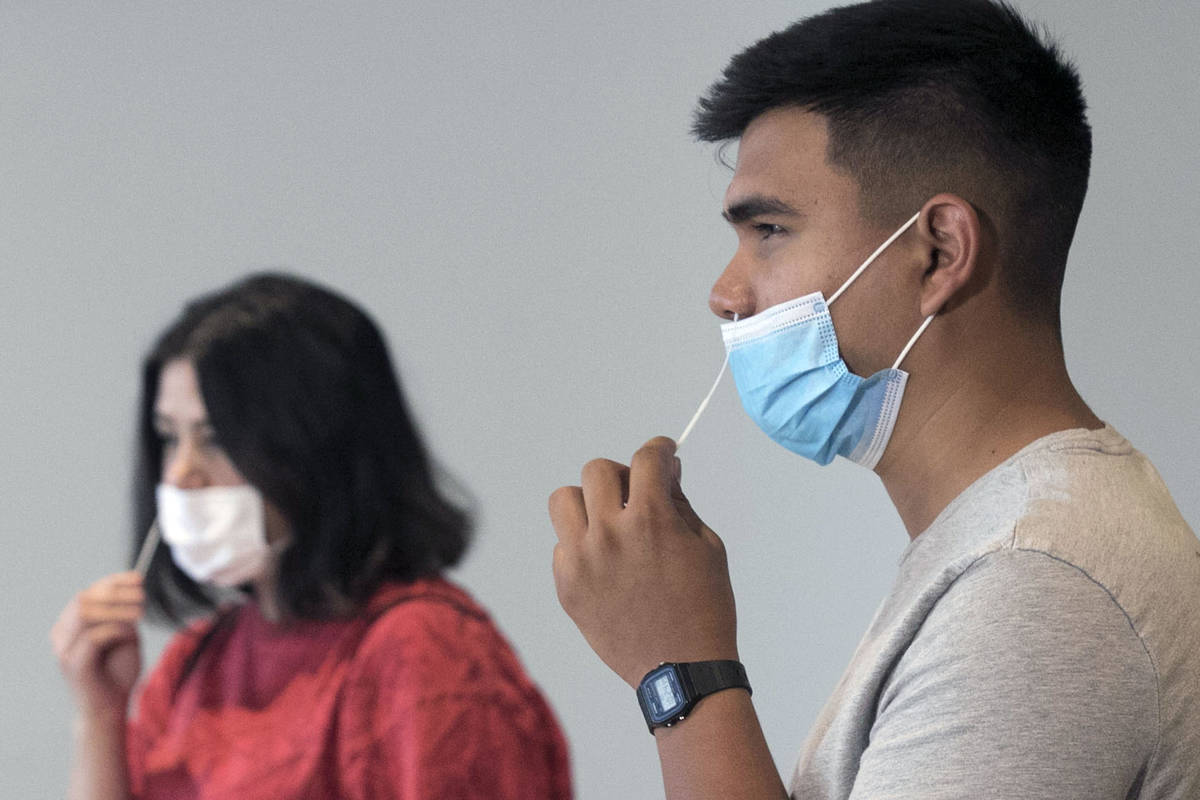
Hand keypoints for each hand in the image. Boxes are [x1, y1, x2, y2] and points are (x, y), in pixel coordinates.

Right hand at [51, 571, 144, 718]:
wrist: (111, 708)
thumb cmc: (117, 672)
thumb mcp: (124, 635)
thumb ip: (122, 614)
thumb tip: (132, 587)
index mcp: (70, 626)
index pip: (87, 593)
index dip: (112, 581)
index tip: (138, 577)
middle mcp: (62, 635)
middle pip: (83, 599)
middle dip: (116, 592)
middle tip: (143, 595)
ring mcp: (64, 650)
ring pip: (85, 614)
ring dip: (117, 609)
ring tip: (140, 612)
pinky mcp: (74, 665)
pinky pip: (93, 637)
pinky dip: (116, 629)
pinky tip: (131, 634)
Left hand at [550, 436, 737, 686]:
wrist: (681, 670)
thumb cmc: (704, 607)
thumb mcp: (707, 547)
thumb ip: (680, 504)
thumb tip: (665, 474)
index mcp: (650, 520)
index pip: (646, 460)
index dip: (659, 449)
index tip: (664, 453)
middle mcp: (609, 534)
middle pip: (597, 471)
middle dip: (622, 475)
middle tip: (636, 493)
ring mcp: (582, 561)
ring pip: (564, 500)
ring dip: (589, 504)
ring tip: (609, 523)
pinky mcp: (566, 587)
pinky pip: (561, 546)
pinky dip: (581, 546)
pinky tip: (606, 564)